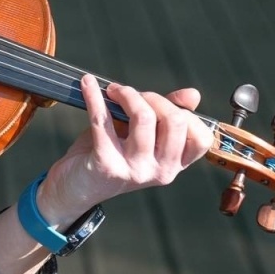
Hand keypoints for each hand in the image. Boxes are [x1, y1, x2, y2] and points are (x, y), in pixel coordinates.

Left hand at [37, 75, 214, 224]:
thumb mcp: (143, 137)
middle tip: (130, 95)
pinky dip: (94, 97)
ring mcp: (135, 171)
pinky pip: (103, 120)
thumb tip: (193, 95)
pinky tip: (87, 85)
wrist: (74, 188)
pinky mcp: (107, 165)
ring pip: (143, 117)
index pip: (201, 138)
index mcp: (173, 165)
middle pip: (175, 120)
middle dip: (153, 97)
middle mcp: (160, 172)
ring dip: (126, 94)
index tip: (161, 103)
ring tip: (113, 91)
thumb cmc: (110, 157)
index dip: (184, 113)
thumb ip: (166, 116)